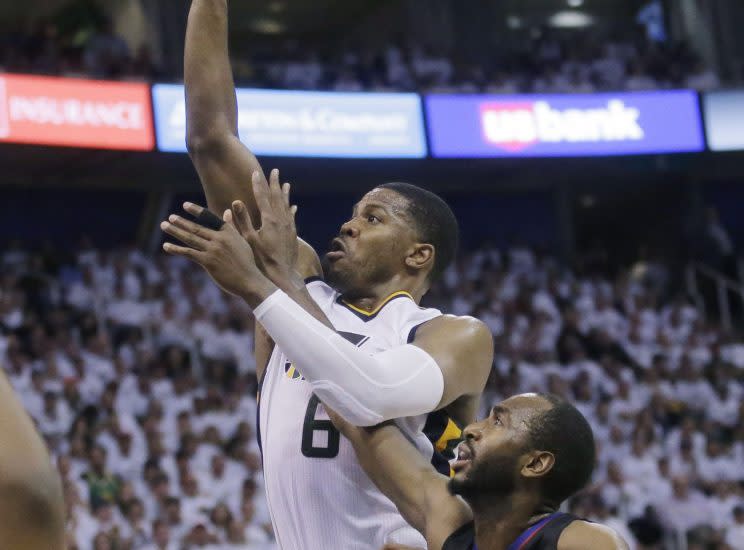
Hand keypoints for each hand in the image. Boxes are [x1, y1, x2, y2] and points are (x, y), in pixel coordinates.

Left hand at [161, 203, 275, 306]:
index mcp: (229, 232)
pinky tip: (166, 246)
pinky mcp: (208, 262)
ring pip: (190, 238)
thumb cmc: (247, 262)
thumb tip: (227, 211)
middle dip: (181, 222)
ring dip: (176, 231)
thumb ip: (232, 225)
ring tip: (164, 225)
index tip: (185, 205)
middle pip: (197, 227)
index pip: (210, 218)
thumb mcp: (241, 241)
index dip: (197, 211)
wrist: (250, 281)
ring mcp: (214, 250)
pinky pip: (189, 253)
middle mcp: (220, 239)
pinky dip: (176, 249)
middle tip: (170, 218)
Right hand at [231, 168, 298, 285]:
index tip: (255, 173)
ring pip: (286, 205)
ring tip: (286, 184)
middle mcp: (281, 220)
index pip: (262, 197)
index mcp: (269, 220)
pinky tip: (293, 207)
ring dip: (285, 194)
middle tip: (275, 171)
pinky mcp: (293, 235)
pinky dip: (291, 210)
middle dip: (275, 183)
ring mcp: (289, 227)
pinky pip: (292, 217)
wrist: (283, 274)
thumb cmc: (262, 259)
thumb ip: (242, 220)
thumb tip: (235, 202)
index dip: (258, 184)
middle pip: (277, 197)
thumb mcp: (248, 240)